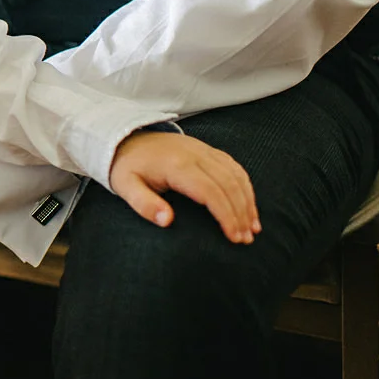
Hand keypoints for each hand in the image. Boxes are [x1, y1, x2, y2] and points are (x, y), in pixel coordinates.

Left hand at [108, 131, 260, 243]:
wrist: (126, 137)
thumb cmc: (127, 167)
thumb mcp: (125, 186)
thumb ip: (144, 204)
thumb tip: (166, 221)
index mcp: (176, 166)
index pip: (210, 192)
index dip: (226, 216)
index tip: (234, 237)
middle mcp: (195, 155)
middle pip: (228, 185)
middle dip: (241, 214)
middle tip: (246, 240)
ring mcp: (203, 150)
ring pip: (236, 175)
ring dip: (248, 202)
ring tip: (252, 228)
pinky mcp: (207, 150)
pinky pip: (234, 167)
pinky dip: (245, 187)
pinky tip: (249, 206)